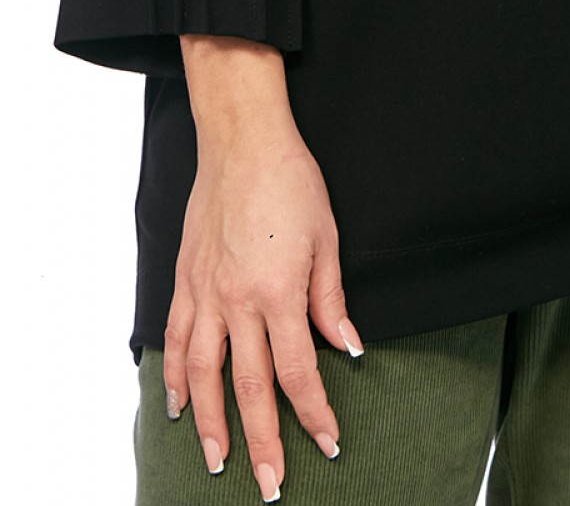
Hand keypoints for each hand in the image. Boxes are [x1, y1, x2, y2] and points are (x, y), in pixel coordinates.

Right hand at [164, 44, 360, 498]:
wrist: (242, 141)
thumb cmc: (290, 181)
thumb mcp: (327, 238)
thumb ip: (330, 298)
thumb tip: (348, 345)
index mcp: (279, 292)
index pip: (299, 370)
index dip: (314, 412)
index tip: (328, 441)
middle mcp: (237, 301)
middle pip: (248, 388)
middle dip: (263, 441)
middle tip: (270, 485)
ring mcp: (205, 293)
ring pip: (205, 375)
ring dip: (210, 424)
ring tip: (218, 461)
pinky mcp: (186, 280)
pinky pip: (178, 339)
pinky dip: (177, 375)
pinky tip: (178, 404)